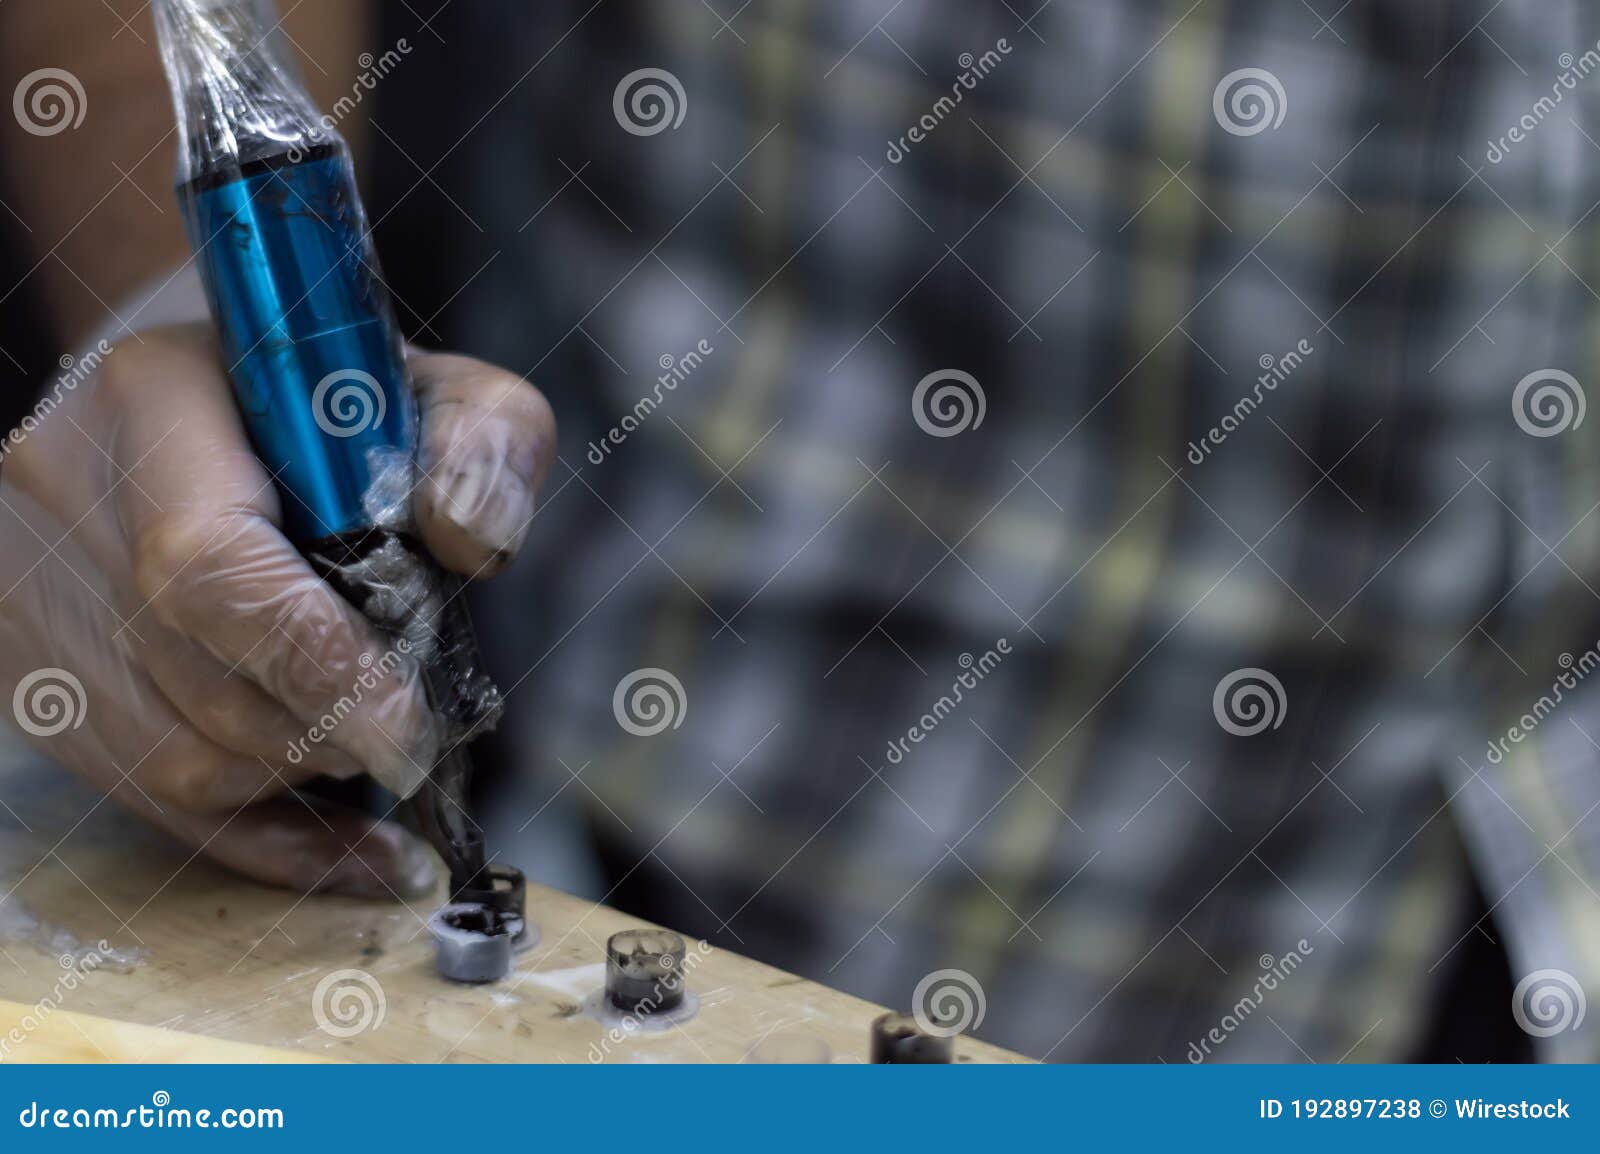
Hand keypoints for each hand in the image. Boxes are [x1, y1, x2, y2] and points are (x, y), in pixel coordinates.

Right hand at [0, 323, 554, 897]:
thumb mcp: (436, 388)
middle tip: (410, 731)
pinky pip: (143, 796)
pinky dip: (265, 837)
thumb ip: (484, 444)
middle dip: (330, 732)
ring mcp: (24, 588)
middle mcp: (58, 492)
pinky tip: (356, 847)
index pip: (213, 570)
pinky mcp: (29, 668)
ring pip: (170, 760)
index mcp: (153, 400)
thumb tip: (472, 542)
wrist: (204, 398)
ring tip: (369, 746)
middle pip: (200, 684)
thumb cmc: (328, 399)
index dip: (321, 671)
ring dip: (299, 779)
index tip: (412, 731)